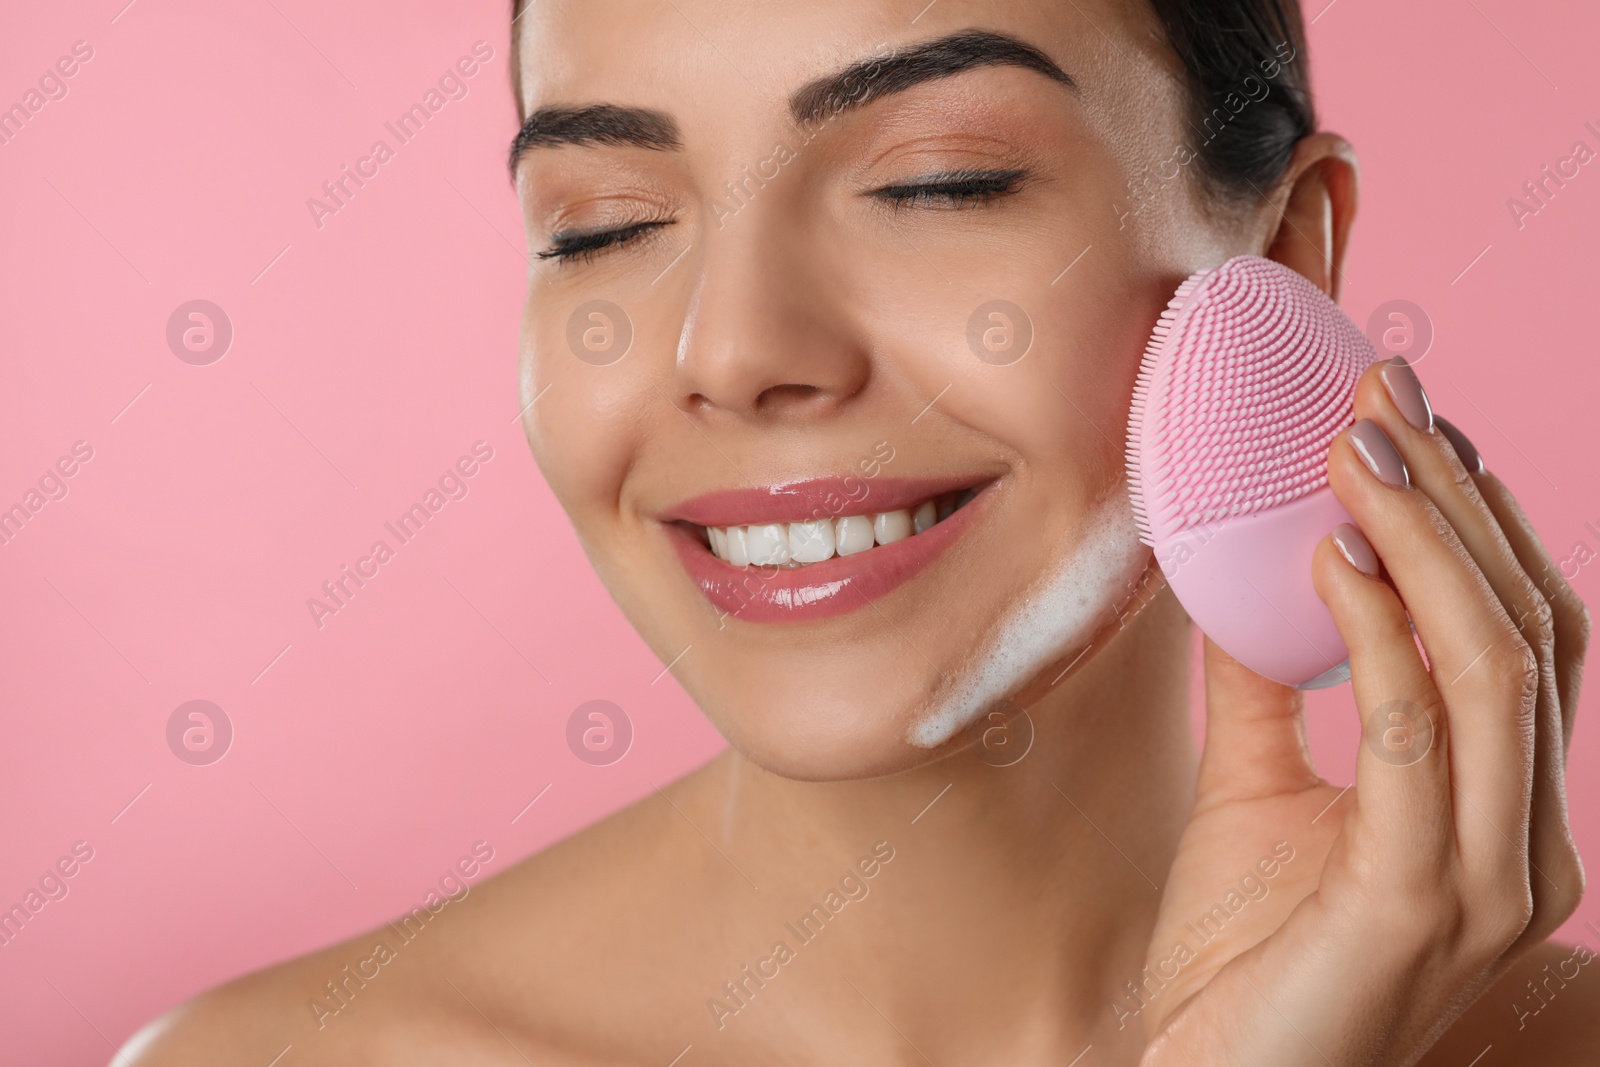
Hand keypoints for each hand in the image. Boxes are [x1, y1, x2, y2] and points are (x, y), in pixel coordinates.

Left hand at [1131, 357, 1589, 1064]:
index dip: (1479, 524)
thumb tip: (1254, 567)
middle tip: (1387, 394)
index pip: (1525, 640)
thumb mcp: (1253, 793)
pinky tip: (1330, 556)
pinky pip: (1416, 733)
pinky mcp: (1420, 901)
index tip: (1413, 424)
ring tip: (1358, 446)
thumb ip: (1265, 688)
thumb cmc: (1239, 960)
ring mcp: (1488, 878)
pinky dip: (1380, 632)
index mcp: (1498, 814)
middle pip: (1529, 631)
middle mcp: (1523, 843)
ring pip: (1495, 665)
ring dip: (1427, 538)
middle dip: (1459, 499)